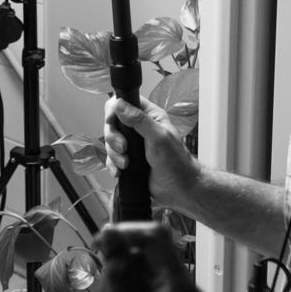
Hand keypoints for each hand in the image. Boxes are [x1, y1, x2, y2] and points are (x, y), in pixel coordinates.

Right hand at [97, 221, 210, 291]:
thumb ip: (117, 274)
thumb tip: (109, 233)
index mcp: (181, 289)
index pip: (156, 235)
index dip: (126, 232)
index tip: (101, 243)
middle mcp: (192, 291)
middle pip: (151, 254)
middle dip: (123, 265)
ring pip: (151, 270)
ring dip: (127, 281)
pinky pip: (156, 286)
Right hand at [103, 96, 198, 211]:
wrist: (179, 188)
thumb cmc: (174, 160)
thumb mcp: (158, 137)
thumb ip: (139, 120)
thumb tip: (118, 103)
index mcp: (149, 115)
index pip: (124, 103)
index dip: (114, 111)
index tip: (111, 122)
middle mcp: (138, 127)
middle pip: (113, 124)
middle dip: (113, 137)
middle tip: (123, 149)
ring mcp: (132, 144)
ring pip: (111, 142)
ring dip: (114, 154)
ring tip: (125, 165)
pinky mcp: (128, 159)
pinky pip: (112, 158)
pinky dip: (112, 164)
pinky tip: (118, 173)